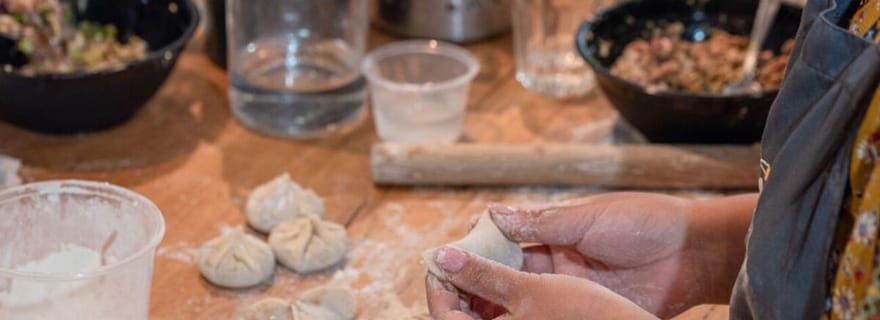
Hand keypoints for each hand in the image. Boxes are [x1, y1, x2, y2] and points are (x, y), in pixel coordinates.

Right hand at [425, 192, 754, 318]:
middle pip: (503, 276)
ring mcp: (568, 290)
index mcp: (553, 232)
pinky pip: (545, 317)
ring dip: (493, 306)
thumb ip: (539, 221)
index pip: (500, 243)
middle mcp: (554, 262)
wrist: (694, 254)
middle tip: (449, 295)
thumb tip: (491, 213)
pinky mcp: (584, 312)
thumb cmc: (644, 223)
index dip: (473, 252)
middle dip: (474, 283)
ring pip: (518, 300)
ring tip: (465, 313)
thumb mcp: (587, 218)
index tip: (447, 261)